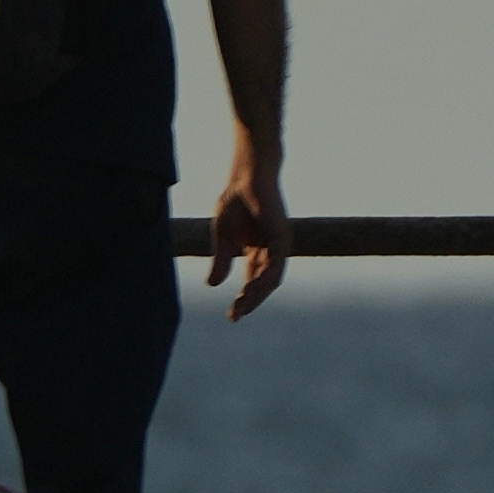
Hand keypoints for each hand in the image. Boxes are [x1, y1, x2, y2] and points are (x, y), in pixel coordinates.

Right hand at [208, 138, 295, 321]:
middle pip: (263, 283)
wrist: (247, 176)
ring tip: (241, 306)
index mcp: (258, 250)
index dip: (243, 298)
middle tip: (235, 316)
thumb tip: (212, 285)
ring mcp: (279, 244)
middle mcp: (272, 250)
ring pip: (271, 278)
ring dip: (257, 294)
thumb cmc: (236, 200)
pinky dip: (264, 278)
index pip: (252, 280)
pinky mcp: (281, 237)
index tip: (231, 316)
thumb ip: (221, 260)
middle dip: (250, 301)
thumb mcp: (222, 235)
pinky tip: (251, 289)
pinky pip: (275, 264)